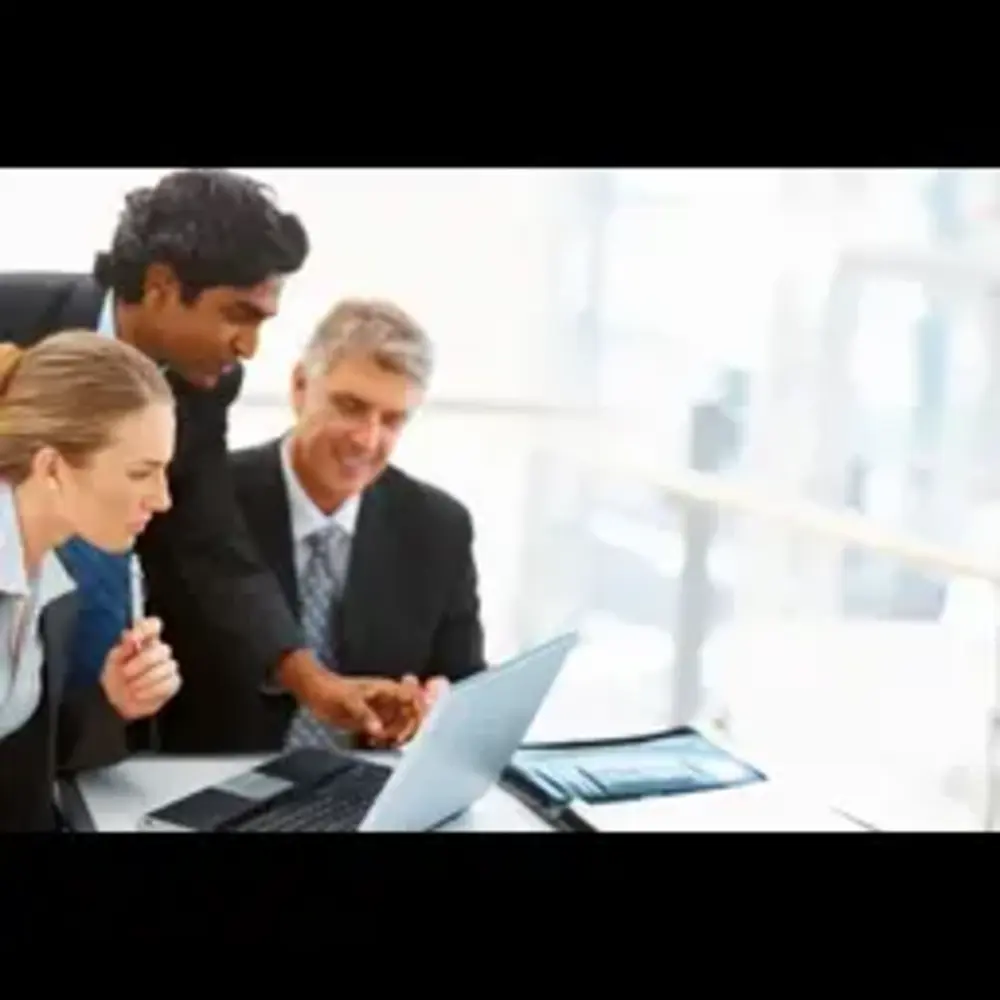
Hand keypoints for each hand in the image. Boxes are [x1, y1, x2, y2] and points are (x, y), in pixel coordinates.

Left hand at [100, 617, 181, 719]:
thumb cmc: (116, 678)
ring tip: (131, 688)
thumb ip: (123, 648)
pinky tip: (140, 694)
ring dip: (145, 680)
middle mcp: (158, 651)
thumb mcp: (113, 662)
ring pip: (167, 667)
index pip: (153, 624)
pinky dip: (151, 691)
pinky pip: (168, 684)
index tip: (134, 638)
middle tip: (126, 673)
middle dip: (142, 663)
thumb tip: (129, 634)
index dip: (147, 628)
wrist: (116, 703)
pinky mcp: (173, 682)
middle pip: (162, 649)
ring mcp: (168, 667)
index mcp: (144, 641)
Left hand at [290, 661, 424, 744]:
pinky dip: (385, 739)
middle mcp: (389, 700)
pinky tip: (373, 741)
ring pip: (401, 724)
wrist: (317, 694)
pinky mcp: (373, 722)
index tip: (411, 723)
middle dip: (408, 727)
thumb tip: (379, 730)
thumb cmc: (334, 691)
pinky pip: (387, 732)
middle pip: (412, 713)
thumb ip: (364, 714)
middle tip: (395, 738)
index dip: (418, 708)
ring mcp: (381, 711)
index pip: (414, 696)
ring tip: (381, 740)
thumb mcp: (349, 700)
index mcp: (388, 689)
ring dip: (396, 735)